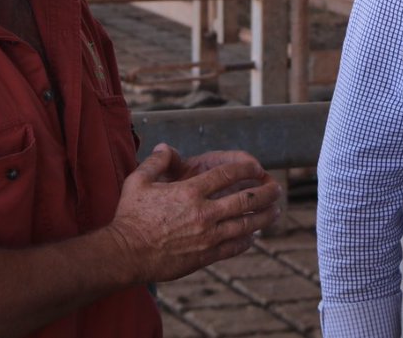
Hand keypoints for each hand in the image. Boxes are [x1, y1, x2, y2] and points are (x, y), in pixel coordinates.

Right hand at [103, 144, 282, 282]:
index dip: (248, 167)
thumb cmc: (131, 217)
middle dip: (267, 192)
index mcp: (190, 192)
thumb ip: (155, 162)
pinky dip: (248, 239)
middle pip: (246, 199)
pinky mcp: (205, 256)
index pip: (228, 174)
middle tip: (276, 187)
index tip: (257, 166)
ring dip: (265, 216)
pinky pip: (235, 247)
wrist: (126, 254)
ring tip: (276, 210)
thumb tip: (166, 147)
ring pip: (247, 224)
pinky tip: (254, 234)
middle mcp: (204, 213)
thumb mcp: (138, 182)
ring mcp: (207, 236)